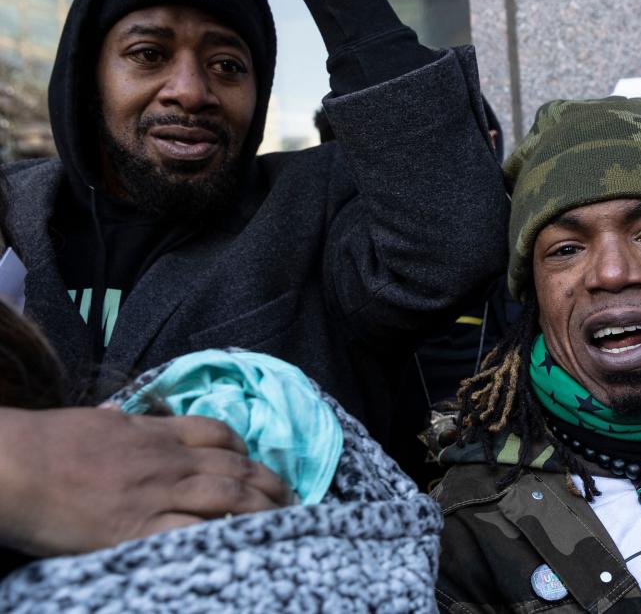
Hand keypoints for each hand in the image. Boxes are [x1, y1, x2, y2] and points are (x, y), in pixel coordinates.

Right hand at [0, 407, 293, 556]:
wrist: (14, 464)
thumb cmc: (45, 443)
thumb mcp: (94, 421)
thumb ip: (118, 421)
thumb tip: (121, 413)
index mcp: (154, 432)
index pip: (216, 433)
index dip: (246, 447)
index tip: (259, 461)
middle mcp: (166, 460)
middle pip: (235, 467)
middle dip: (270, 483)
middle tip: (294, 498)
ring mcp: (156, 493)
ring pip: (227, 496)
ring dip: (262, 509)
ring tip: (287, 521)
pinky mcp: (138, 528)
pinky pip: (193, 532)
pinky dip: (222, 537)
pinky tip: (244, 545)